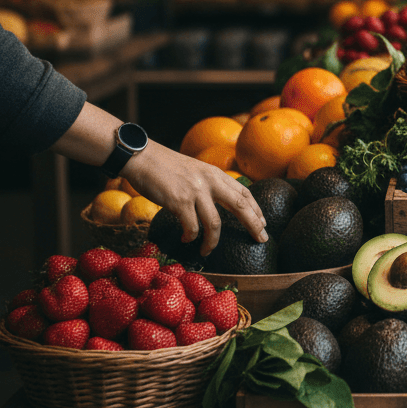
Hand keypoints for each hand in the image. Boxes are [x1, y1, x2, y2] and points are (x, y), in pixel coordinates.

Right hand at [123, 141, 266, 255]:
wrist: (141, 157)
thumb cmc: (165, 167)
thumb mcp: (195, 170)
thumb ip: (209, 183)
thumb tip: (221, 202)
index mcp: (215, 173)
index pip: (244, 192)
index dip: (256, 209)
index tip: (263, 223)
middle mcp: (210, 180)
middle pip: (240, 206)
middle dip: (253, 224)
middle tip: (261, 238)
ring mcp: (195, 191)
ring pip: (215, 223)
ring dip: (212, 241)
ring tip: (207, 250)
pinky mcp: (178, 201)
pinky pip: (192, 227)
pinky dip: (191, 237)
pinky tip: (186, 239)